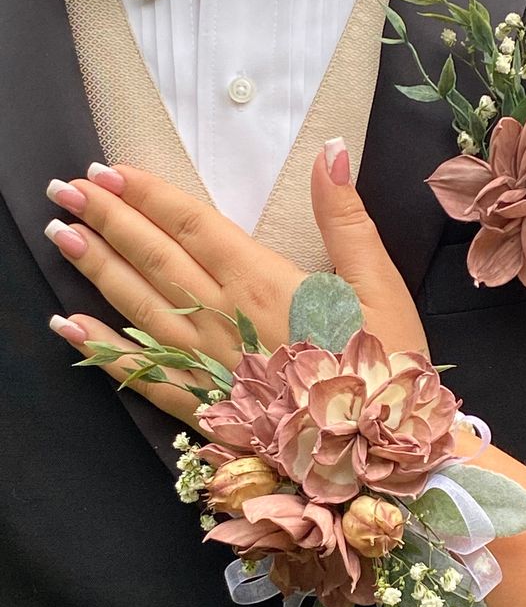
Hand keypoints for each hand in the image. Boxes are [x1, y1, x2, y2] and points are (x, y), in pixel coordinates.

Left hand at [45, 139, 426, 427]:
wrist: (380, 453)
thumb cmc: (384, 366)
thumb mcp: (379, 286)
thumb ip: (346, 218)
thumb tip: (329, 152)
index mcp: (264, 283)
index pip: (193, 226)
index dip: (149, 195)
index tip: (109, 170)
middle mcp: (223, 318)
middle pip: (154, 259)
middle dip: (107, 220)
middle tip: (64, 190)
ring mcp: (205, 364)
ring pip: (137, 307)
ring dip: (95, 269)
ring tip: (60, 234)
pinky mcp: (200, 404)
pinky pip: (140, 374)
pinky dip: (101, 349)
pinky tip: (68, 325)